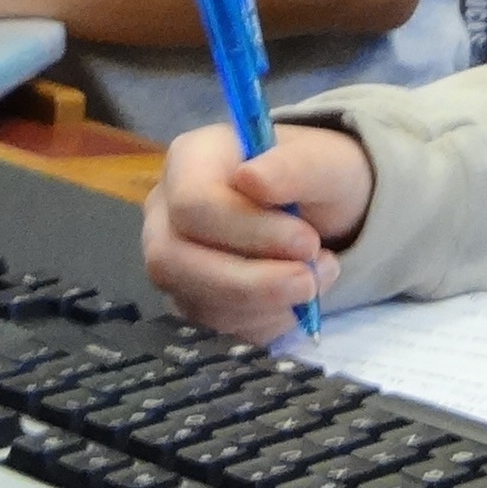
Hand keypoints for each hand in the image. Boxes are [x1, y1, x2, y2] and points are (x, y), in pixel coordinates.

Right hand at [143, 122, 372, 341]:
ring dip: (264, 305)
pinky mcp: (190, 300)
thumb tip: (251, 178)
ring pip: (194, 302)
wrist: (316, 207)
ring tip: (315, 280)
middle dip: (251, 282)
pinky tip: (297, 301)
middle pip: (173, 260)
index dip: (249, 232)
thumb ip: (292, 167)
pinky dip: (264, 323)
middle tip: (310, 279)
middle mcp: (165, 212)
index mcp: (189, 160)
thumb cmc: (311, 175)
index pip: (191, 204)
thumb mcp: (320, 160)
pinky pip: (214, 327)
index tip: (309, 242)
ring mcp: (173, 261)